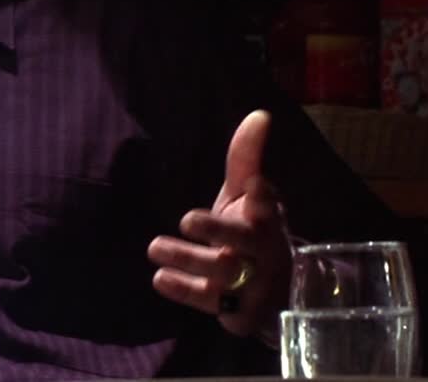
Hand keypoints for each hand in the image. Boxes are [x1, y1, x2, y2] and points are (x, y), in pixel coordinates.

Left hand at [147, 110, 291, 337]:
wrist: (273, 290)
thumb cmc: (252, 231)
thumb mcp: (248, 195)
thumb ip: (246, 158)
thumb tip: (259, 114)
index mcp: (267, 221)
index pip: (269, 209)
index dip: (264, 198)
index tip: (255, 184)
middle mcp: (265, 254)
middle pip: (244, 244)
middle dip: (218, 231)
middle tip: (187, 219)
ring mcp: (254, 286)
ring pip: (222, 274)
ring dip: (188, 259)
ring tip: (155, 247)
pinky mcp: (239, 312)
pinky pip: (211, 303)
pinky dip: (185, 291)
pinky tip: (161, 278)